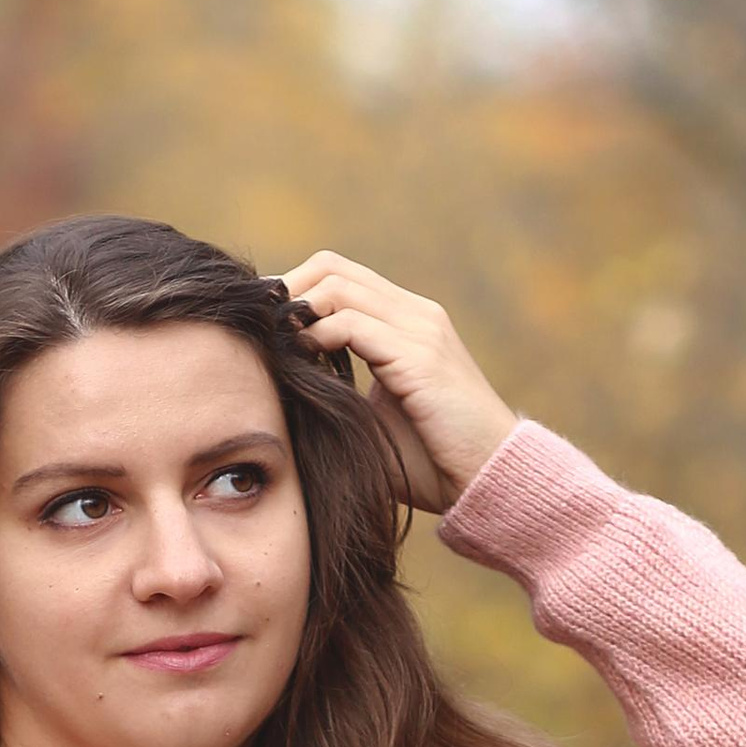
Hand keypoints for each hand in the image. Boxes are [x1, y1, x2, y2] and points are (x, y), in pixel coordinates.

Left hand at [277, 251, 519, 510]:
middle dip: (285, 293)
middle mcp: (416, 314)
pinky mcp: (420, 356)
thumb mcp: (371, 418)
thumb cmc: (432, 462)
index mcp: (407, 323)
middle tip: (256, 330)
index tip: (261, 328)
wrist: (489, 479)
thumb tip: (277, 394)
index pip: (339, 276)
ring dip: (295, 311)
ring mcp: (421, 330)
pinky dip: (316, 337)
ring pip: (338, 287)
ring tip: (272, 346)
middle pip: (332, 267)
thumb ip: (334, 394)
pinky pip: (352, 325)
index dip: (293, 292)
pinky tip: (299, 363)